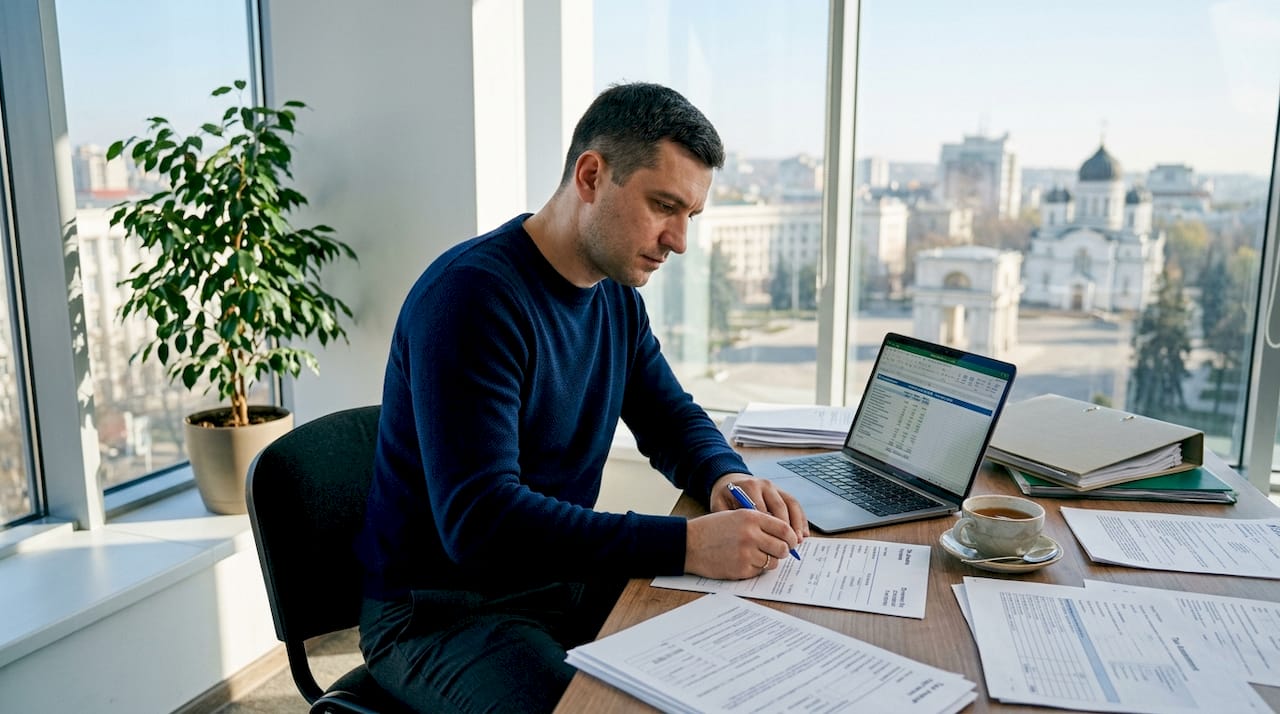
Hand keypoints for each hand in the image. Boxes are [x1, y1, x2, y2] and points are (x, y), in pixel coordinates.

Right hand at [684, 509, 799, 579]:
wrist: (689, 543)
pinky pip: (759, 571)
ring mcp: (747, 553)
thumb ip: (760, 522)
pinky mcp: (741, 569)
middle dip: (782, 551)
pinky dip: (754, 568)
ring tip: (754, 555)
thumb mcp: (736, 515)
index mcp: (752, 517)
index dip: (791, 537)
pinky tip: (741, 561)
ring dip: (768, 561)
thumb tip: (785, 535)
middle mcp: (751, 534)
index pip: (784, 528)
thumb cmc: (712, 529)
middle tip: (777, 551)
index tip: (791, 541)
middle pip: (782, 548)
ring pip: (772, 562)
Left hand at [710, 473, 808, 542]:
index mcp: (749, 487)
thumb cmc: (725, 498)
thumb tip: (746, 537)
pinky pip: (795, 504)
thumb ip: (730, 518)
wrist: (729, 481)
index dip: (768, 529)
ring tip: (798, 541)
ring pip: (791, 505)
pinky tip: (803, 533)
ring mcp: (775, 487)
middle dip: (785, 528)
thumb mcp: (720, 506)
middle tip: (787, 546)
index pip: (763, 510)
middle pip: (780, 507)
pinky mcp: (782, 491)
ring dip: (797, 524)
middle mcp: (765, 485)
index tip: (771, 545)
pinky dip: (801, 519)